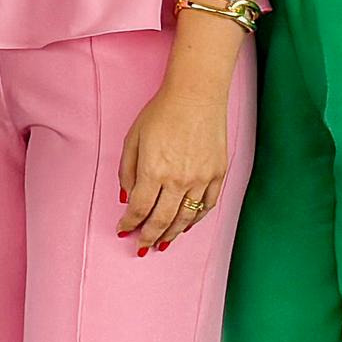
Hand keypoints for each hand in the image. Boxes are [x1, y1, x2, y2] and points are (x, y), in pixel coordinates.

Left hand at [114, 68, 233, 252]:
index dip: (129, 224)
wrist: (196, 95)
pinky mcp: (218, 174)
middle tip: (142, 246)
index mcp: (154, 171)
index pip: (139, 209)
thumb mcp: (133, 139)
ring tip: (162, 243)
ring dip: (172, 234)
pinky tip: (186, 226)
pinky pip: (207, 206)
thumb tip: (126, 198)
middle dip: (149, 237)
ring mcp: (201, 179)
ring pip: (186, 218)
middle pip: (162, 220)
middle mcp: (179, 180)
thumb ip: (127, 171)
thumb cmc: (161, 112)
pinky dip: (195, 220)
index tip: (123, 230)